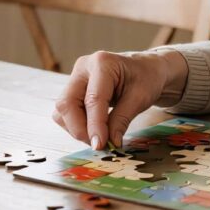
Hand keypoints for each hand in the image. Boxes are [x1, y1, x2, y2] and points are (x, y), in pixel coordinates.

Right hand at [52, 49, 186, 148]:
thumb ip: (122, 119)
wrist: (146, 69)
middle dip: (80, 129)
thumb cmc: (146, 78)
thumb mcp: (141, 98)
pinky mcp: (73, 89)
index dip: (94, 125)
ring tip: (100, 136)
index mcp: (102, 63)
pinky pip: (65, 112)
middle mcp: (84, 68)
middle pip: (67, 103)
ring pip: (63, 110)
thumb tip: (110, 142)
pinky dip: (77, 125)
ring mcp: (75, 78)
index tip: (99, 145)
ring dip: (77, 128)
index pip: (93, 99)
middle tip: (99, 144)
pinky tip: (95, 128)